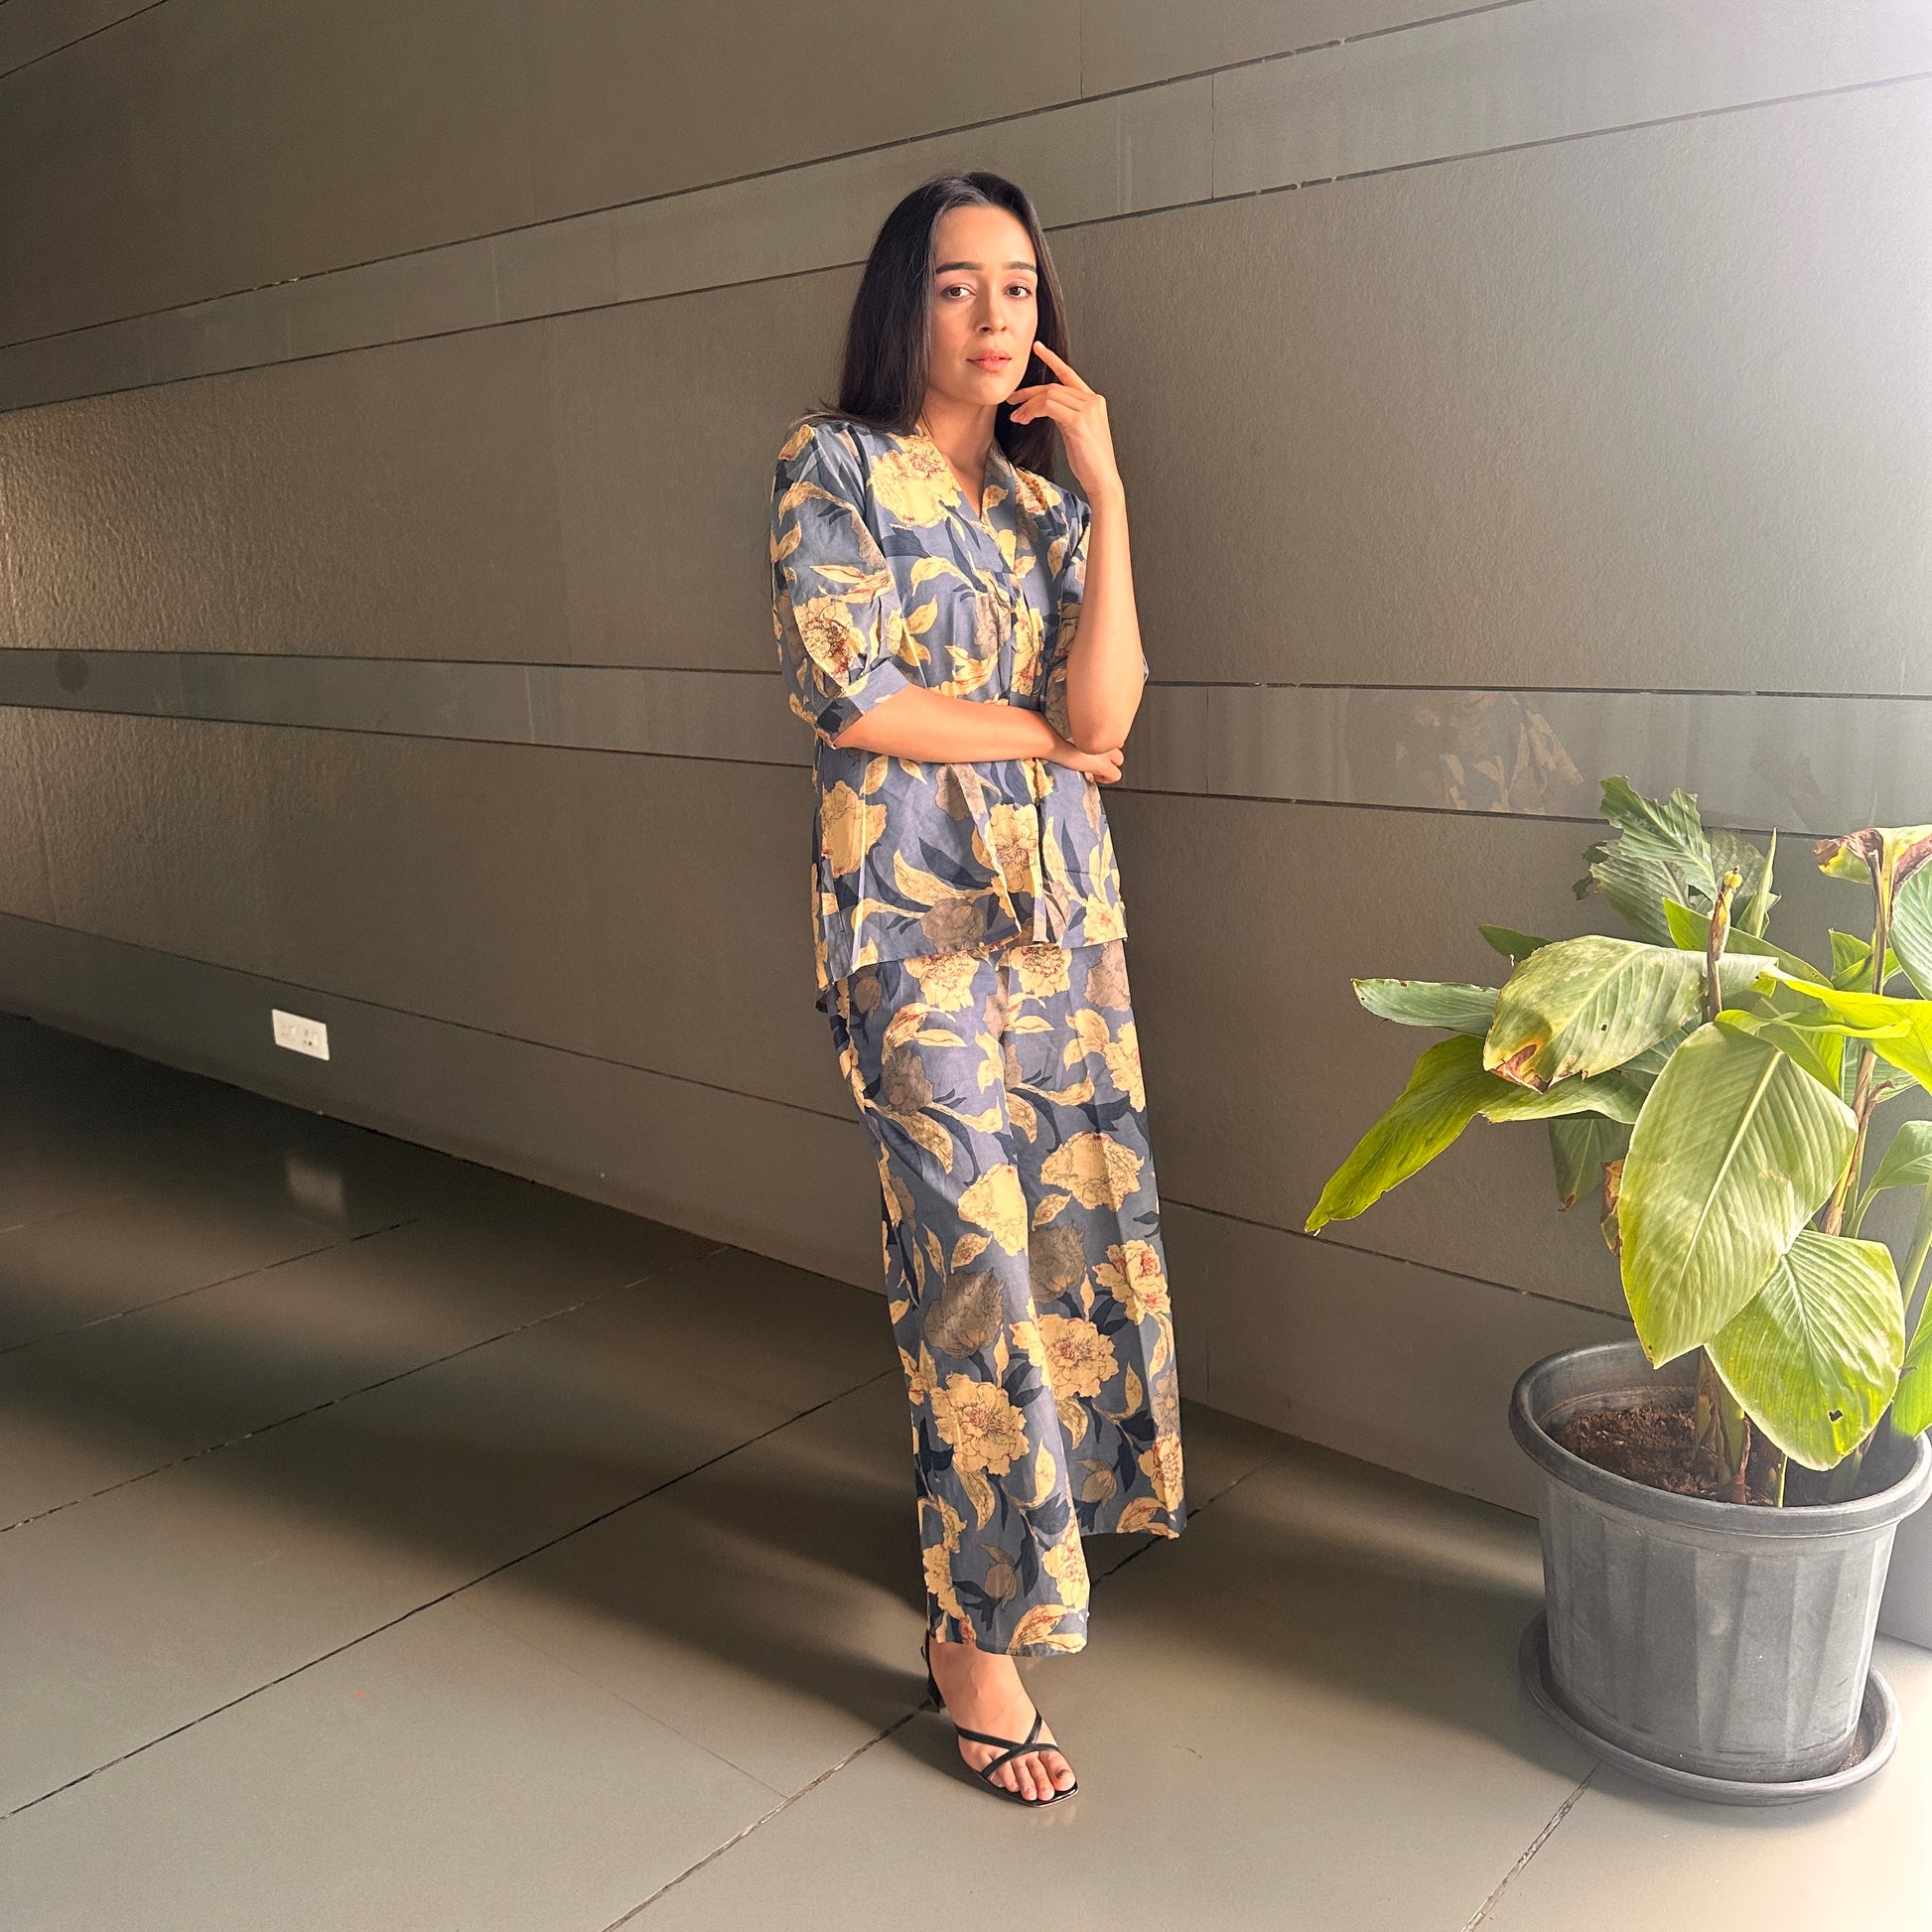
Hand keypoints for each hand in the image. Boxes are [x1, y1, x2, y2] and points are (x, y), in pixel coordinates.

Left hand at [1007, 343, 1121, 500]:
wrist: (1102, 480)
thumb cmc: (1089, 462)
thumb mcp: (1075, 432)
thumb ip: (1065, 415)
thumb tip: (1045, 408)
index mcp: (1094, 401)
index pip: (1069, 375)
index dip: (1052, 359)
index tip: (1037, 348)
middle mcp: (1093, 400)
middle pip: (1054, 386)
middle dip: (1028, 393)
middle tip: (1011, 400)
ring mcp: (1088, 409)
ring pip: (1049, 395)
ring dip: (1027, 405)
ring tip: (1016, 417)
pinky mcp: (1079, 420)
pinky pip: (1049, 406)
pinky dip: (1032, 411)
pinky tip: (1025, 419)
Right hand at [1044, 729, 1122, 783]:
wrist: (1053, 738)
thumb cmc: (1056, 730)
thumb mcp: (1072, 724)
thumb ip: (1081, 727)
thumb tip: (1079, 727)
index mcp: (1101, 723)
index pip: (1114, 731)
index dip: (1104, 741)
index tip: (1095, 746)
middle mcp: (1108, 737)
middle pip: (1118, 746)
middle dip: (1108, 753)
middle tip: (1095, 758)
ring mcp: (1107, 752)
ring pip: (1119, 760)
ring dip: (1108, 764)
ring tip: (1095, 768)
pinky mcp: (1103, 765)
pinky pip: (1115, 775)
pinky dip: (1108, 778)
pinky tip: (1097, 777)